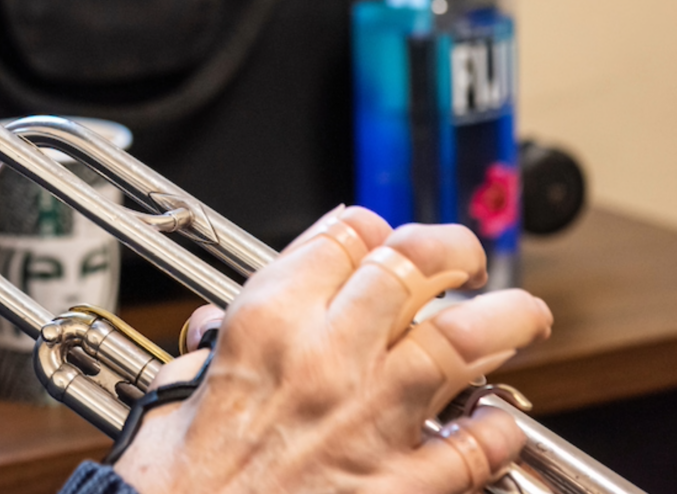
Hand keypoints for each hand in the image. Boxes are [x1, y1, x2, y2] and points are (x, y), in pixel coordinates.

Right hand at [113, 207, 552, 493]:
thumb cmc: (179, 481)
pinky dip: (498, 429)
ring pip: (461, 342)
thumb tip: (217, 332)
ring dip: (504, 321)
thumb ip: (211, 349)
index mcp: (266, 322)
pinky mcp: (396, 487)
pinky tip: (498, 421)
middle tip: (467, 263)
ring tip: (520, 317)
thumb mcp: (177, 386)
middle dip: (453, 252)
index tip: (385, 241)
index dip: (375, 229)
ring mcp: (365, 419)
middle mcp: (322, 357)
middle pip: (413, 266)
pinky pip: (473, 445)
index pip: (344, 235)